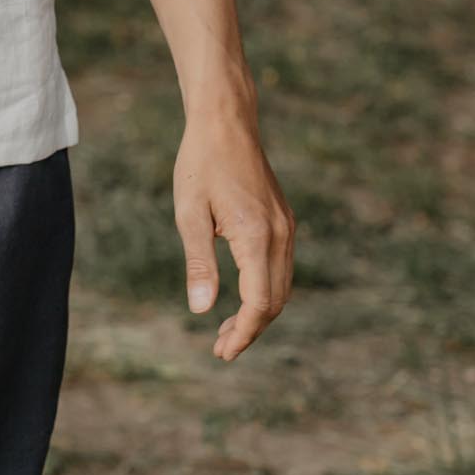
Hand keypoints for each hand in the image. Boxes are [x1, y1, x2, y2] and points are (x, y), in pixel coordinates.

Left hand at [174, 110, 295, 360]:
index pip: (259, 302)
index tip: (223, 353)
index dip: (243, 333)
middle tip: (220, 348)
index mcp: (255, 235)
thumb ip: (199, 264)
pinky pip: (281, 267)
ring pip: (281, 286)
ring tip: (227, 330)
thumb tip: (201, 309)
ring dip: (259, 313)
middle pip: (275, 300)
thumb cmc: (200, 164)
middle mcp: (279, 234)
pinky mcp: (283, 220)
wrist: (225, 122)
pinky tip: (241, 297)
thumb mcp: (189, 214)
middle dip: (250, 329)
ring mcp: (285, 226)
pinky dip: (265, 291)